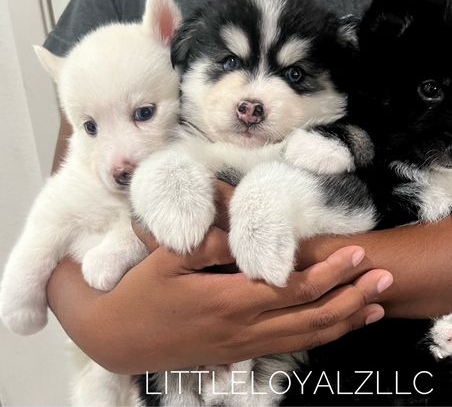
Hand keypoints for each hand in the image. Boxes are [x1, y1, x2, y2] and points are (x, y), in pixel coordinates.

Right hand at [47, 230, 390, 373]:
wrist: (119, 338)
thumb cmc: (141, 294)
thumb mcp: (166, 260)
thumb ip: (208, 244)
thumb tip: (242, 231)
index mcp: (228, 300)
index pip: (292, 288)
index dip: (328, 272)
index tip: (355, 255)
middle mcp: (243, 327)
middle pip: (310, 315)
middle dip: (350, 297)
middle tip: (383, 280)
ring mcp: (243, 344)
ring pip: (305, 337)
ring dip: (343, 322)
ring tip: (372, 309)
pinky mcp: (237, 353)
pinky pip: (288, 347)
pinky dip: (318, 337)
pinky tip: (332, 329)